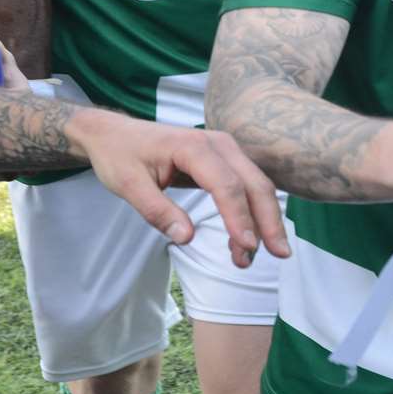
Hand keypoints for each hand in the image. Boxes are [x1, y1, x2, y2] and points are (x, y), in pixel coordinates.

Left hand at [68, 110, 289, 267]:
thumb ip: (157, 211)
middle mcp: (216, 143)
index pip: (226, 184)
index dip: (239, 217)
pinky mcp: (223, 160)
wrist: (113, 134)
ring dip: (261, 221)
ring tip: (248, 259)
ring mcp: (223, 150)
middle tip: (279, 255)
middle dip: (268, 220)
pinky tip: (243, 242)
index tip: (247, 247)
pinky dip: (250, 213)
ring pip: (256, 185)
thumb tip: (187, 237)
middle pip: (254, 182)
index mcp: (192, 146)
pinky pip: (245, 187)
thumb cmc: (119, 155)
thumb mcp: (128, 185)